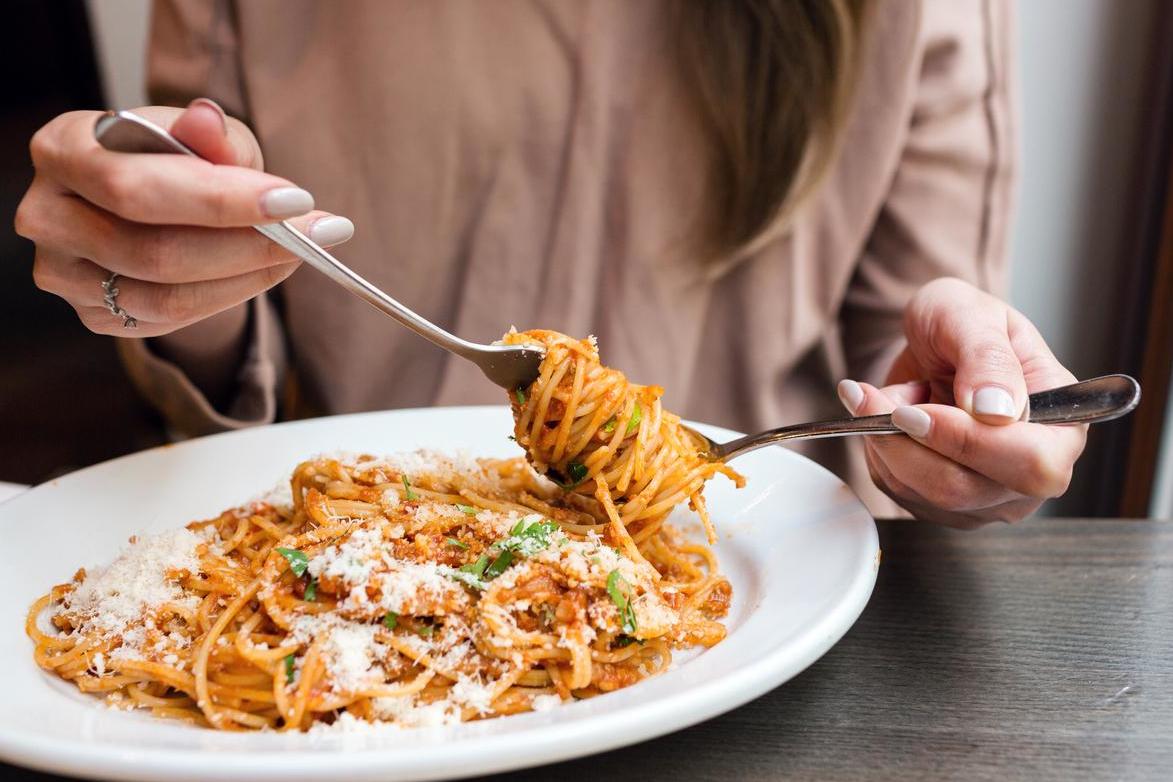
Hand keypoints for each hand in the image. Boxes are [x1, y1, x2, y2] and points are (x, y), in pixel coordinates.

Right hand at [14, 99, 353, 336]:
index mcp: (63, 148)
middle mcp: (48, 214)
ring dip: (248, 275)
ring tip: (299, 250)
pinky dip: (229, 296)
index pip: (137, 186)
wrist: (154, 203)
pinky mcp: (93, 314)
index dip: (220, 199)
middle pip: (154, 250)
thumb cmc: (174, 159)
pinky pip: (170, 318)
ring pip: (167, 294)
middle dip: (248, 243)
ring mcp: (65, 272)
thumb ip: (211, 135)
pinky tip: (264, 271)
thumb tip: (207, 122)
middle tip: (315, 233)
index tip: (295, 200)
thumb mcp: (202, 136)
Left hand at [837, 278, 1086, 528]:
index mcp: (1062, 428)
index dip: (967, 441)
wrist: (933, 341)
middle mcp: (1030, 475)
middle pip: (963, 489)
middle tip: (871, 397)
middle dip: (907, 442)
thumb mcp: (973, 316)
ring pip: (921, 493)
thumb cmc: (964, 324)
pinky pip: (897, 489)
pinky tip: (886, 417)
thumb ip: (987, 358)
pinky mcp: (941, 505)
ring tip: (883, 395)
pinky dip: (878, 449)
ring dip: (885, 440)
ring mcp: (986, 497)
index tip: (914, 410)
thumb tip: (995, 410)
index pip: (1030, 463)